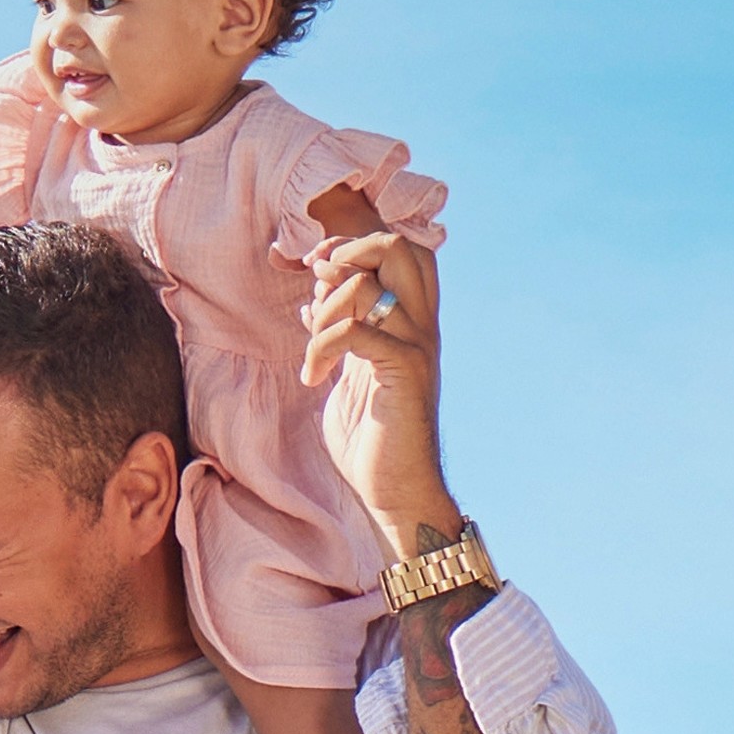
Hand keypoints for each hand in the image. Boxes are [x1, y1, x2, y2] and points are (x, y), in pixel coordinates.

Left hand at [300, 196, 453, 562]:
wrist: (399, 490)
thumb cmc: (374, 438)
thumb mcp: (350, 375)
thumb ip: (340, 335)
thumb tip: (311, 303)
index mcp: (412, 322)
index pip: (403, 248)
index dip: (354, 243)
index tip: (318, 267)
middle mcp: (421, 326)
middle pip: (399, 245)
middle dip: (349, 250)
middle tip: (319, 281)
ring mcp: (416, 347)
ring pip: (368, 284)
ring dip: (325, 308)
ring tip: (313, 348)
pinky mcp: (403, 372)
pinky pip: (356, 330)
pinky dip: (322, 346)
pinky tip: (313, 377)